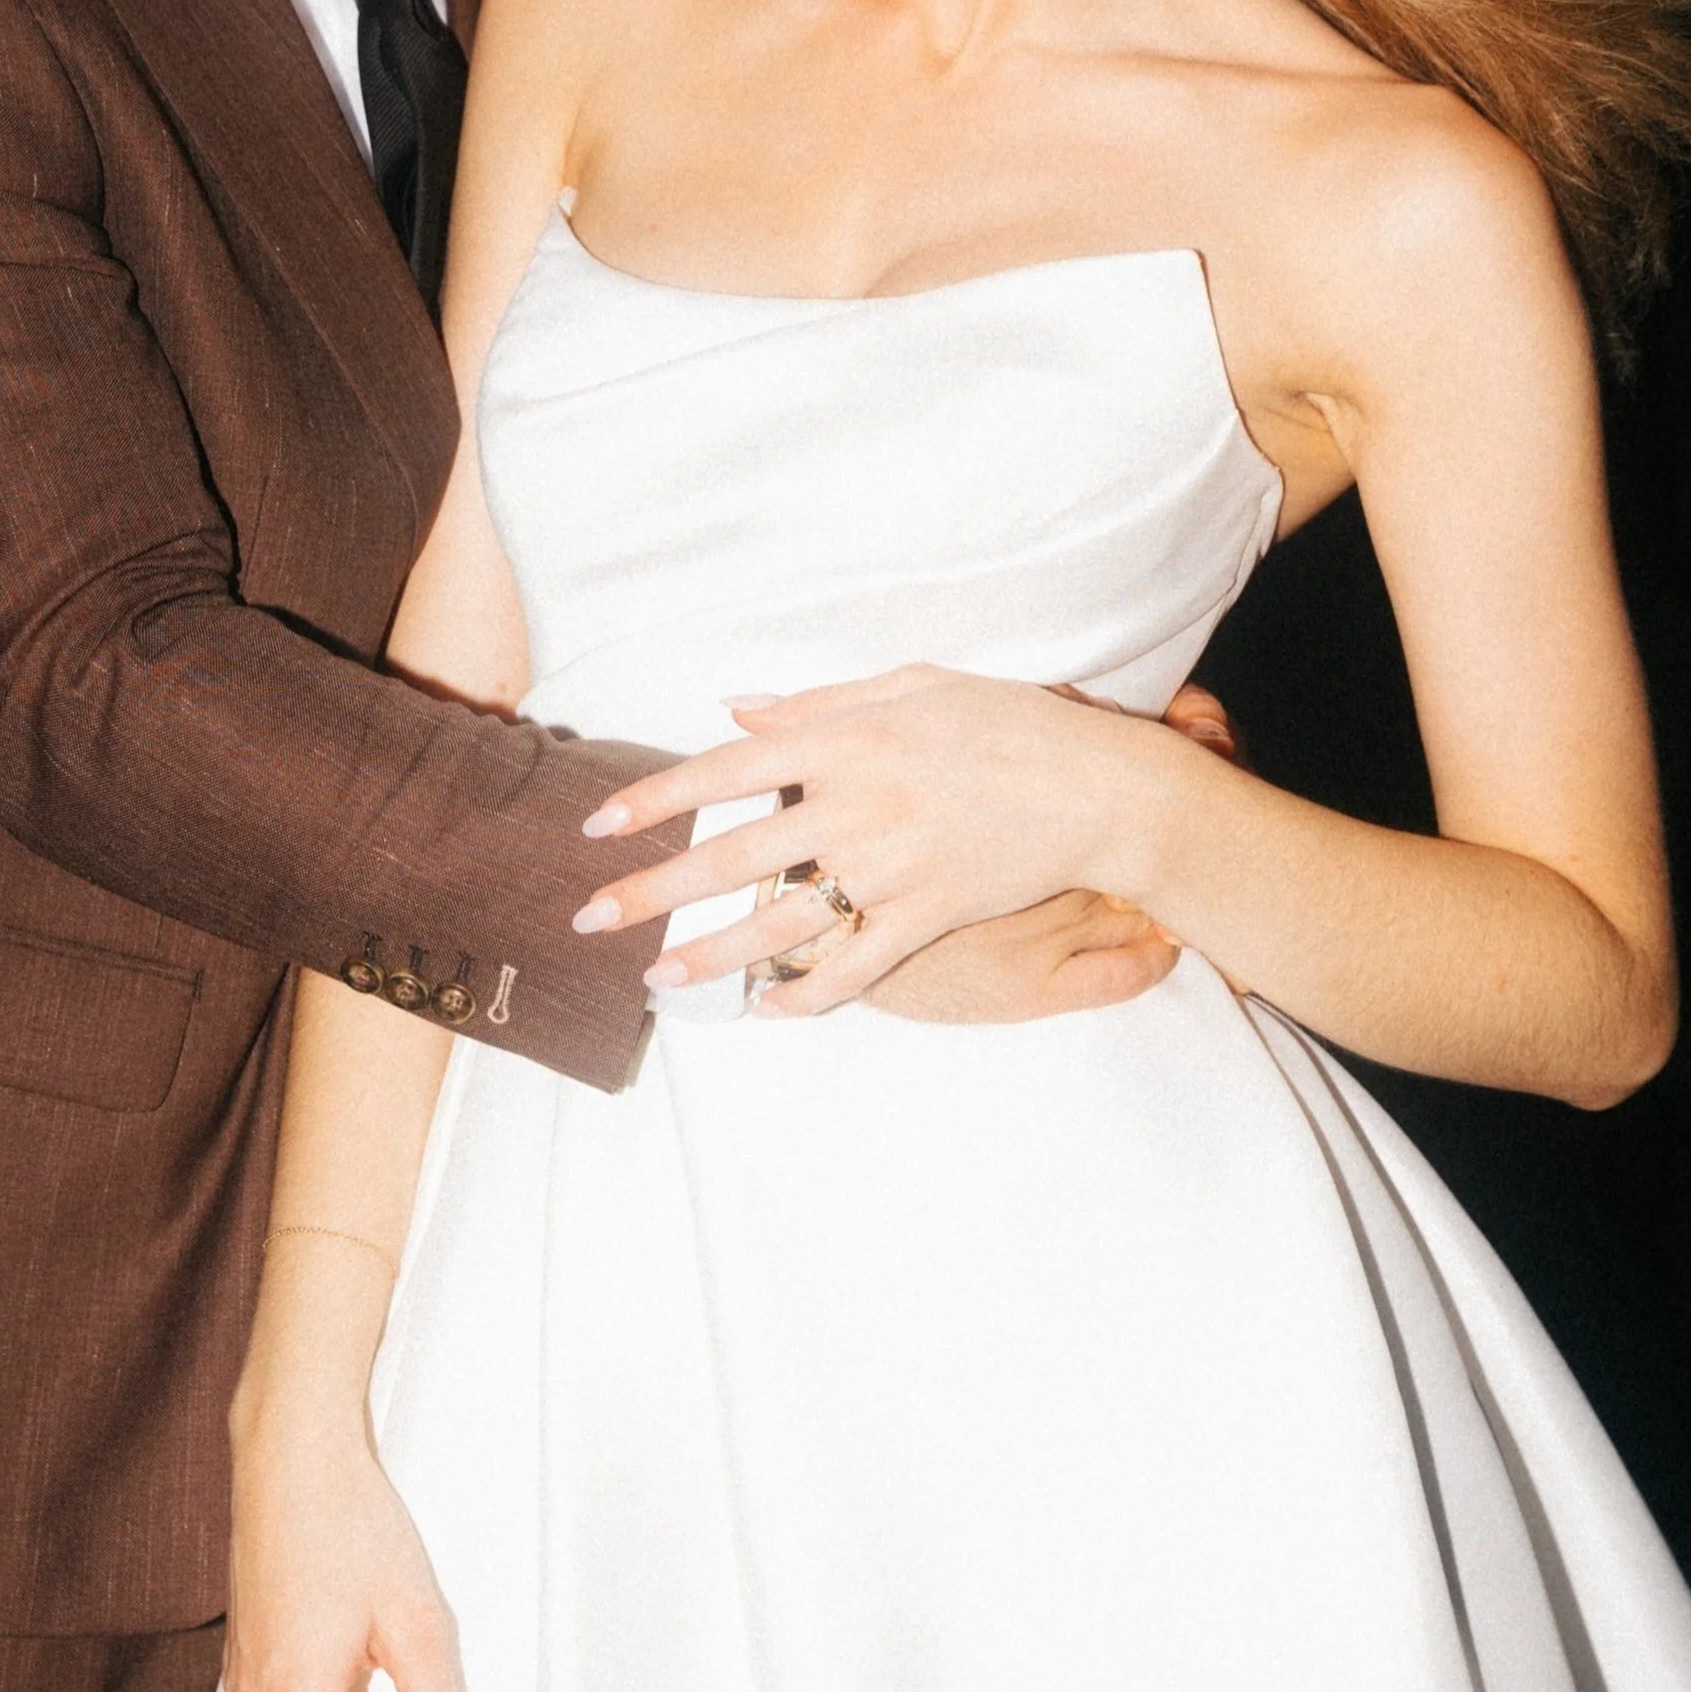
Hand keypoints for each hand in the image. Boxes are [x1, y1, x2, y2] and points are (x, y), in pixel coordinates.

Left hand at [575, 667, 1234, 1014]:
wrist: (1100, 788)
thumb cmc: (1009, 723)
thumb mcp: (916, 684)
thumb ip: (821, 701)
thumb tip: (737, 712)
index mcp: (848, 739)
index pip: (725, 771)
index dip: (655, 801)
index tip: (599, 828)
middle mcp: (858, 805)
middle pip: (733, 855)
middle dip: (652, 892)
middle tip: (590, 919)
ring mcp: (892, 868)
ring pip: (781, 921)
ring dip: (710, 955)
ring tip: (656, 978)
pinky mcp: (929, 915)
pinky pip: (855, 967)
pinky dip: (808, 993)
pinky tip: (766, 1007)